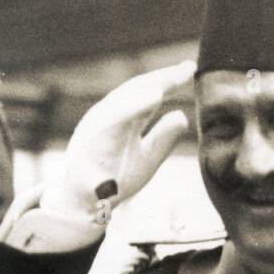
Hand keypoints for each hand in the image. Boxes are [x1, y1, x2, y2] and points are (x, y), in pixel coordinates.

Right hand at [39, 61, 195, 222]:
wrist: (82, 205)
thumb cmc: (114, 179)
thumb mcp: (147, 157)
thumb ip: (164, 137)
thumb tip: (183, 115)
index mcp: (123, 119)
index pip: (147, 93)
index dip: (169, 80)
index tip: (191, 68)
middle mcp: (109, 118)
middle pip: (136, 92)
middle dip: (162, 78)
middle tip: (187, 68)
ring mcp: (97, 131)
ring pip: (120, 105)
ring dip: (143, 90)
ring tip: (168, 81)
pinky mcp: (90, 148)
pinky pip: (110, 127)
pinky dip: (129, 111)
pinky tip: (151, 99)